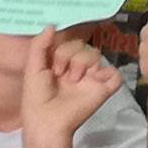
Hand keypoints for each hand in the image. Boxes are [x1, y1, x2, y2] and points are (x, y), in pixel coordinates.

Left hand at [16, 30, 120, 147]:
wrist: (47, 122)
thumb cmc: (36, 99)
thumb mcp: (32, 68)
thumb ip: (39, 45)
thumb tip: (51, 25)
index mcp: (61, 66)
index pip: (68, 43)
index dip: (61, 46)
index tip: (51, 59)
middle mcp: (77, 71)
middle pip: (82, 45)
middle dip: (68, 53)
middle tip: (59, 72)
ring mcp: (90, 80)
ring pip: (96, 54)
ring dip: (81, 62)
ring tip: (72, 79)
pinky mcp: (103, 90)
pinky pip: (115, 74)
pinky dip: (107, 73)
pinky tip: (92, 81)